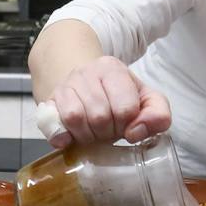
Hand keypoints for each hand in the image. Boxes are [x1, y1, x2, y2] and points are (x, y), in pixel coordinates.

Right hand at [46, 56, 171, 148]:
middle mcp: (85, 72)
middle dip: (107, 132)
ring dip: (87, 135)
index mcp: (112, 68)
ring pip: (75, 119)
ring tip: (93, 133)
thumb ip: (158, 114)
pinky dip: (64, 137)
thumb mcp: (146, 100)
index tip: (125, 124)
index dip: (128, 124)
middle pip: (100, 116)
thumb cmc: (118, 96)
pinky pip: (54, 125)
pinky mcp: (48, 102)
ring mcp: (64, 86)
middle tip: (109, 130)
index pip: (125, 108)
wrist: (84, 83)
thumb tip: (136, 132)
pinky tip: (72, 137)